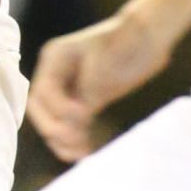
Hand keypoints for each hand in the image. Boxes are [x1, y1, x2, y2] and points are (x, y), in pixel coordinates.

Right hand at [27, 7, 171, 160]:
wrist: (150, 35)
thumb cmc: (128, 41)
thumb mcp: (106, 65)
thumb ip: (88, 91)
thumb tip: (77, 119)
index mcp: (55, 58)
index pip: (42, 91)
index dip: (58, 108)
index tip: (82, 115)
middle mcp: (56, 73)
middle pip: (40, 108)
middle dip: (54, 128)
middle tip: (73, 143)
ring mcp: (68, 87)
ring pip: (53, 119)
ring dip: (62, 139)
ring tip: (79, 155)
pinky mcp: (84, 99)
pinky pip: (72, 123)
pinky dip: (76, 137)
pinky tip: (85, 151)